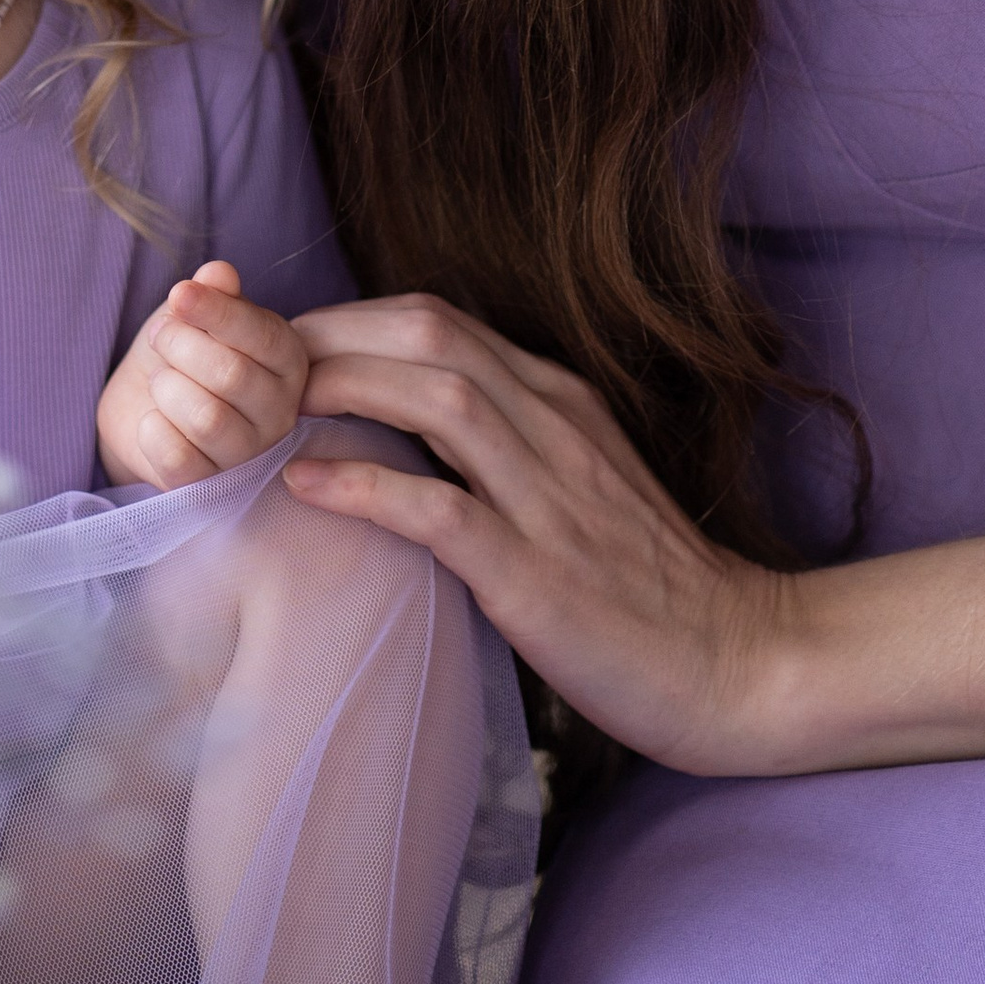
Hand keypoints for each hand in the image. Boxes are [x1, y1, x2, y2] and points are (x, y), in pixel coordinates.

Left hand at [98, 261, 308, 490]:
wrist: (144, 407)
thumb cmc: (181, 354)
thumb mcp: (195, 313)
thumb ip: (213, 292)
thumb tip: (219, 273)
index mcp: (287, 361)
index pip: (262, 334)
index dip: (216, 310)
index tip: (178, 295)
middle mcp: (280, 412)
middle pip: (230, 375)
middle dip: (180, 346)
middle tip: (161, 337)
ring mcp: (248, 457)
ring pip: (206, 419)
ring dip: (166, 388)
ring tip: (160, 381)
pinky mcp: (209, 490)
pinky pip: (178, 460)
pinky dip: (153, 431)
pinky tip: (152, 420)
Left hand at [283, 295, 798, 774]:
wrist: (738, 664)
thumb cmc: (646, 585)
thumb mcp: (575, 483)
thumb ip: (501, 445)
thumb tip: (394, 430)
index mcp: (558, 400)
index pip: (436, 320)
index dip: (345, 319)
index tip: (276, 346)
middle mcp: (553, 425)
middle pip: (426, 333)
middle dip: (327, 332)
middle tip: (246, 359)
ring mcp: (551, 495)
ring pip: (437, 396)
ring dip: (340, 386)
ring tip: (263, 404)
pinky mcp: (541, 572)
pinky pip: (443, 511)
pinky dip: (367, 489)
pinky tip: (304, 487)